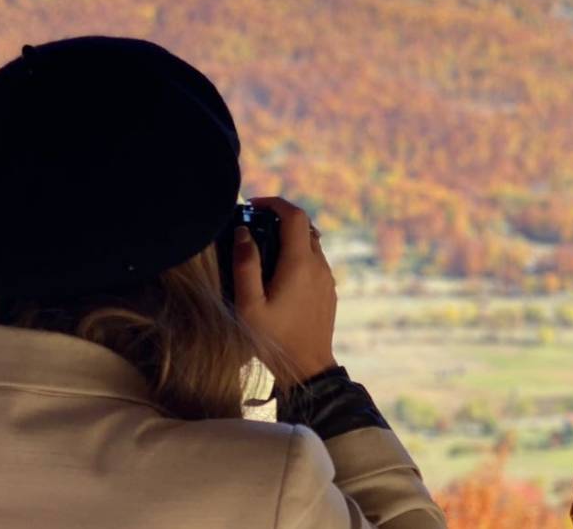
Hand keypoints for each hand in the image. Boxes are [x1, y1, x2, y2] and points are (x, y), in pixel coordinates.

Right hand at [234, 197, 337, 389]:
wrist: (308, 369)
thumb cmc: (274, 339)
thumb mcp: (249, 305)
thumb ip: (246, 265)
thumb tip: (244, 232)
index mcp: (300, 264)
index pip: (294, 216)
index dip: (274, 203)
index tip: (253, 204)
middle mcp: (319, 266)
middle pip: (304, 226)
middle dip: (279, 219)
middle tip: (253, 226)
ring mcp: (327, 278)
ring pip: (311, 244)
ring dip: (289, 238)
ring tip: (262, 251)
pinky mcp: (329, 290)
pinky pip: (315, 262)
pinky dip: (298, 255)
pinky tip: (278, 274)